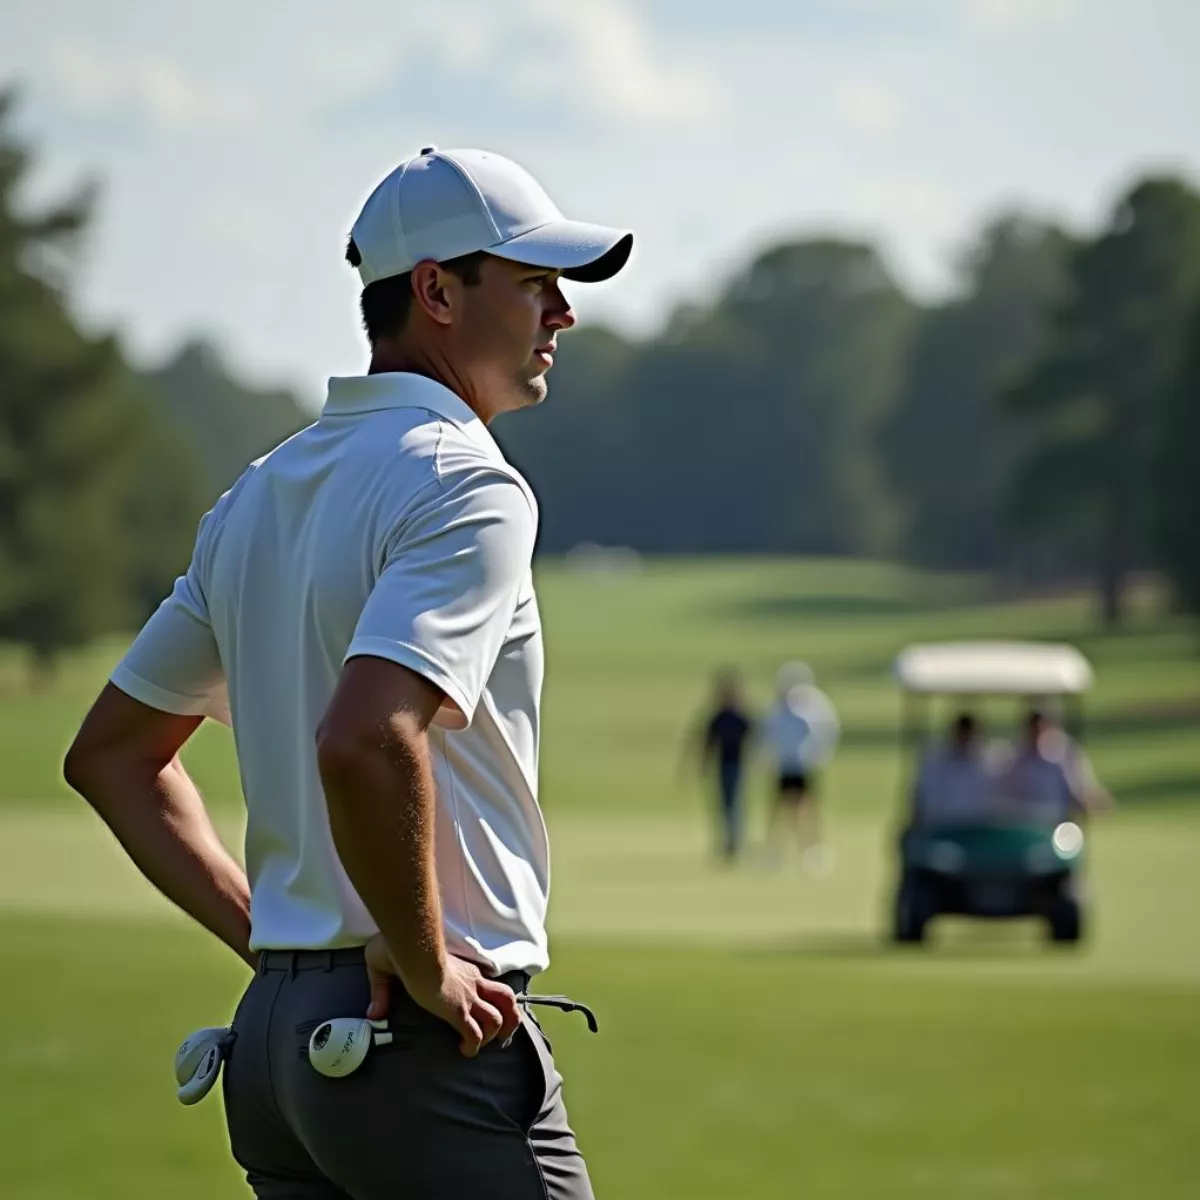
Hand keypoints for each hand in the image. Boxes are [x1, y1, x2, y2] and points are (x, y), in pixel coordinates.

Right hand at [362, 935, 520, 1056]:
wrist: (412, 948)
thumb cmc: (399, 946)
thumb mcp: (386, 962)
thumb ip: (381, 989)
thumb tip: (373, 1014)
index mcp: (462, 969)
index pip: (485, 982)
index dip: (488, 996)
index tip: (479, 1008)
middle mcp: (471, 983)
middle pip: (506, 998)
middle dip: (509, 1018)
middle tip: (503, 1032)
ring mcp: (466, 998)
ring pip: (497, 1018)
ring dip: (494, 1035)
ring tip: (485, 1045)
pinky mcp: (458, 1012)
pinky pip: (474, 1034)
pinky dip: (473, 1046)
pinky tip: (465, 1051)